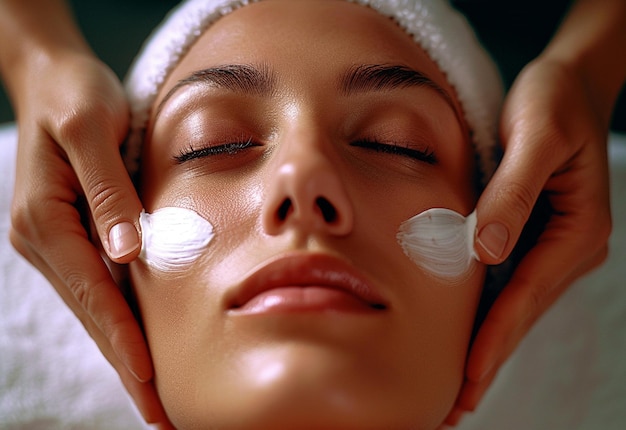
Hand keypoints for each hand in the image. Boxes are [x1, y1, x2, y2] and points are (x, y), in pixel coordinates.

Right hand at [8, 51, 171, 426]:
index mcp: (46, 220)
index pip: (94, 293)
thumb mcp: (92, 128)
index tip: (151, 380)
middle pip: (94, 314)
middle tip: (161, 413)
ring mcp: (57, 242)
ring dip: (125, 351)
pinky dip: (121, 322)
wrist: (53, 79)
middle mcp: (46, 239)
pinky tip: (141, 345)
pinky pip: (98, 289)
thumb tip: (127, 251)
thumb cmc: (75, 95)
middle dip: (128, 365)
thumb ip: (109, 190)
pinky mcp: (74, 236)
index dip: (124, 339)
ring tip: (156, 395)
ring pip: (96, 308)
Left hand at [444, 57, 611, 424]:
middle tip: (453, 407)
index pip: (525, 297)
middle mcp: (568, 247)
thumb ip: (512, 193)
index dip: (493, 339)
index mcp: (575, 230)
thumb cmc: (553, 102)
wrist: (570, 83)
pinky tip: (468, 335)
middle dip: (487, 360)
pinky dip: (488, 315)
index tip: (467, 379)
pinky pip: (510, 284)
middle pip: (521, 314)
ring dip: (486, 346)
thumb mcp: (535, 136)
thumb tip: (484, 248)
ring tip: (458, 387)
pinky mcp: (533, 236)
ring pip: (515, 306)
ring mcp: (552, 245)